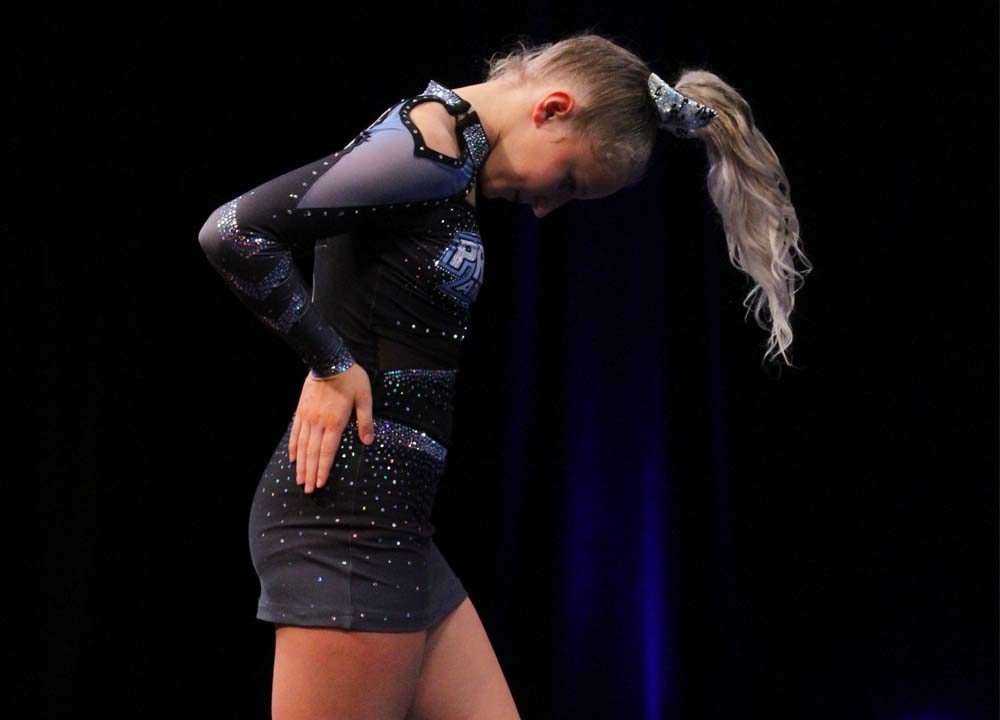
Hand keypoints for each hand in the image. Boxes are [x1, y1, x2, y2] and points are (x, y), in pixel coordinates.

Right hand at [289, 364, 375, 493]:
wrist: (328, 360)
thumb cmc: (351, 378)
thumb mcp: (364, 397)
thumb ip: (365, 420)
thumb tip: (368, 441)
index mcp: (335, 422)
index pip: (327, 452)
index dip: (323, 469)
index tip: (320, 484)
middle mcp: (318, 423)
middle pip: (312, 453)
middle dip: (310, 473)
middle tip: (308, 490)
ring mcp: (307, 417)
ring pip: (301, 446)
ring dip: (300, 465)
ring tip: (299, 480)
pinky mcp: (301, 410)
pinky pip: (295, 432)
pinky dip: (293, 447)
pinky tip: (292, 458)